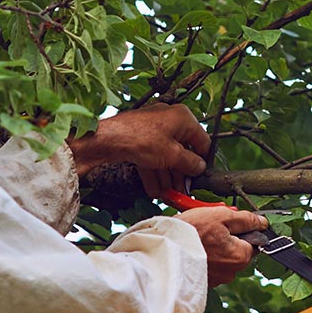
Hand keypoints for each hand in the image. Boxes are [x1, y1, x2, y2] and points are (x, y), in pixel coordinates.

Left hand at [68, 103, 210, 197]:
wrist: (109, 139)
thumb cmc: (140, 138)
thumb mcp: (173, 155)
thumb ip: (190, 163)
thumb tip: (199, 167)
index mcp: (182, 117)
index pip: (201, 140)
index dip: (202, 160)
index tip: (200, 175)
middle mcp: (168, 120)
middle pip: (181, 151)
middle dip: (180, 174)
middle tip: (183, 190)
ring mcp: (152, 129)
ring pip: (165, 156)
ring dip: (167, 177)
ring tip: (169, 194)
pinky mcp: (140, 139)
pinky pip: (151, 157)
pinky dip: (154, 173)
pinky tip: (155, 190)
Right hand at [178, 206, 268, 286]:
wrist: (164, 248)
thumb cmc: (192, 231)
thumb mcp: (222, 215)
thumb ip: (246, 219)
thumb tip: (261, 222)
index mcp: (241, 256)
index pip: (252, 241)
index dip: (240, 229)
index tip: (226, 223)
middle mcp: (232, 272)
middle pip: (237, 251)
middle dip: (226, 239)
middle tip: (209, 227)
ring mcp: (217, 279)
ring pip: (222, 258)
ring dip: (214, 248)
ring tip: (197, 237)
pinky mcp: (203, 281)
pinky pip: (209, 266)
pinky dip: (204, 257)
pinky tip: (192, 247)